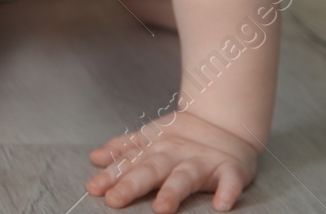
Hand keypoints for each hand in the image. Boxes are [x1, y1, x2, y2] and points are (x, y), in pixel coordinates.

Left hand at [86, 108, 260, 212]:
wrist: (224, 121)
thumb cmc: (182, 137)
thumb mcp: (149, 139)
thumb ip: (123, 150)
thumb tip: (95, 158)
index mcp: (154, 151)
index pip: (129, 164)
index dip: (111, 176)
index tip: (94, 188)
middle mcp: (175, 156)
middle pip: (151, 170)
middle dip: (132, 185)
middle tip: (114, 199)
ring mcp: (202, 162)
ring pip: (185, 177)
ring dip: (173, 192)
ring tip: (161, 208)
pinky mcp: (230, 169)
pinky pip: (230, 181)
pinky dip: (228, 192)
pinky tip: (222, 205)